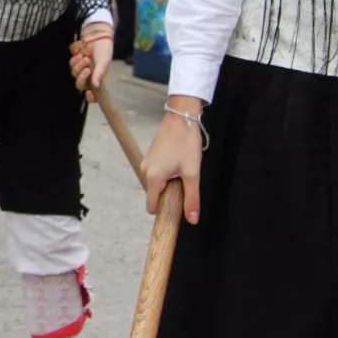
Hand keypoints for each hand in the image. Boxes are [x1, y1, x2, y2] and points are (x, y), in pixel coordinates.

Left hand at [69, 29, 114, 100]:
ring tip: (85, 58)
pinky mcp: (76, 62)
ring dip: (79, 66)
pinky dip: (75, 61)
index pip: (94, 94)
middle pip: (80, 85)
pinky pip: (71, 65)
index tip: (89, 94)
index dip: (91, 98)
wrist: (97, 36)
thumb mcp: (104, 62)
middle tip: (87, 69)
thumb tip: (95, 87)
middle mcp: (89, 77)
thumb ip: (99, 74)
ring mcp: (82, 70)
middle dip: (81, 78)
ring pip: (75, 74)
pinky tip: (80, 55)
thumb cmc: (104, 51)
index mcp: (98, 80)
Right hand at [141, 95, 204, 224]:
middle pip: (155, 194)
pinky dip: (167, 174)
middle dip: (169, 195)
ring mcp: (146, 162)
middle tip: (185, 185)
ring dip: (169, 184)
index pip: (152, 206)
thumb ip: (191, 198)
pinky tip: (179, 164)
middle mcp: (145, 170)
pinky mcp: (150, 155)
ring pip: (157, 183)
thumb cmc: (186, 144)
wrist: (181, 117)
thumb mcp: (192, 173)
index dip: (164, 211)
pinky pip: (157, 173)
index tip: (177, 210)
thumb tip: (192, 220)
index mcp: (154, 177)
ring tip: (183, 172)